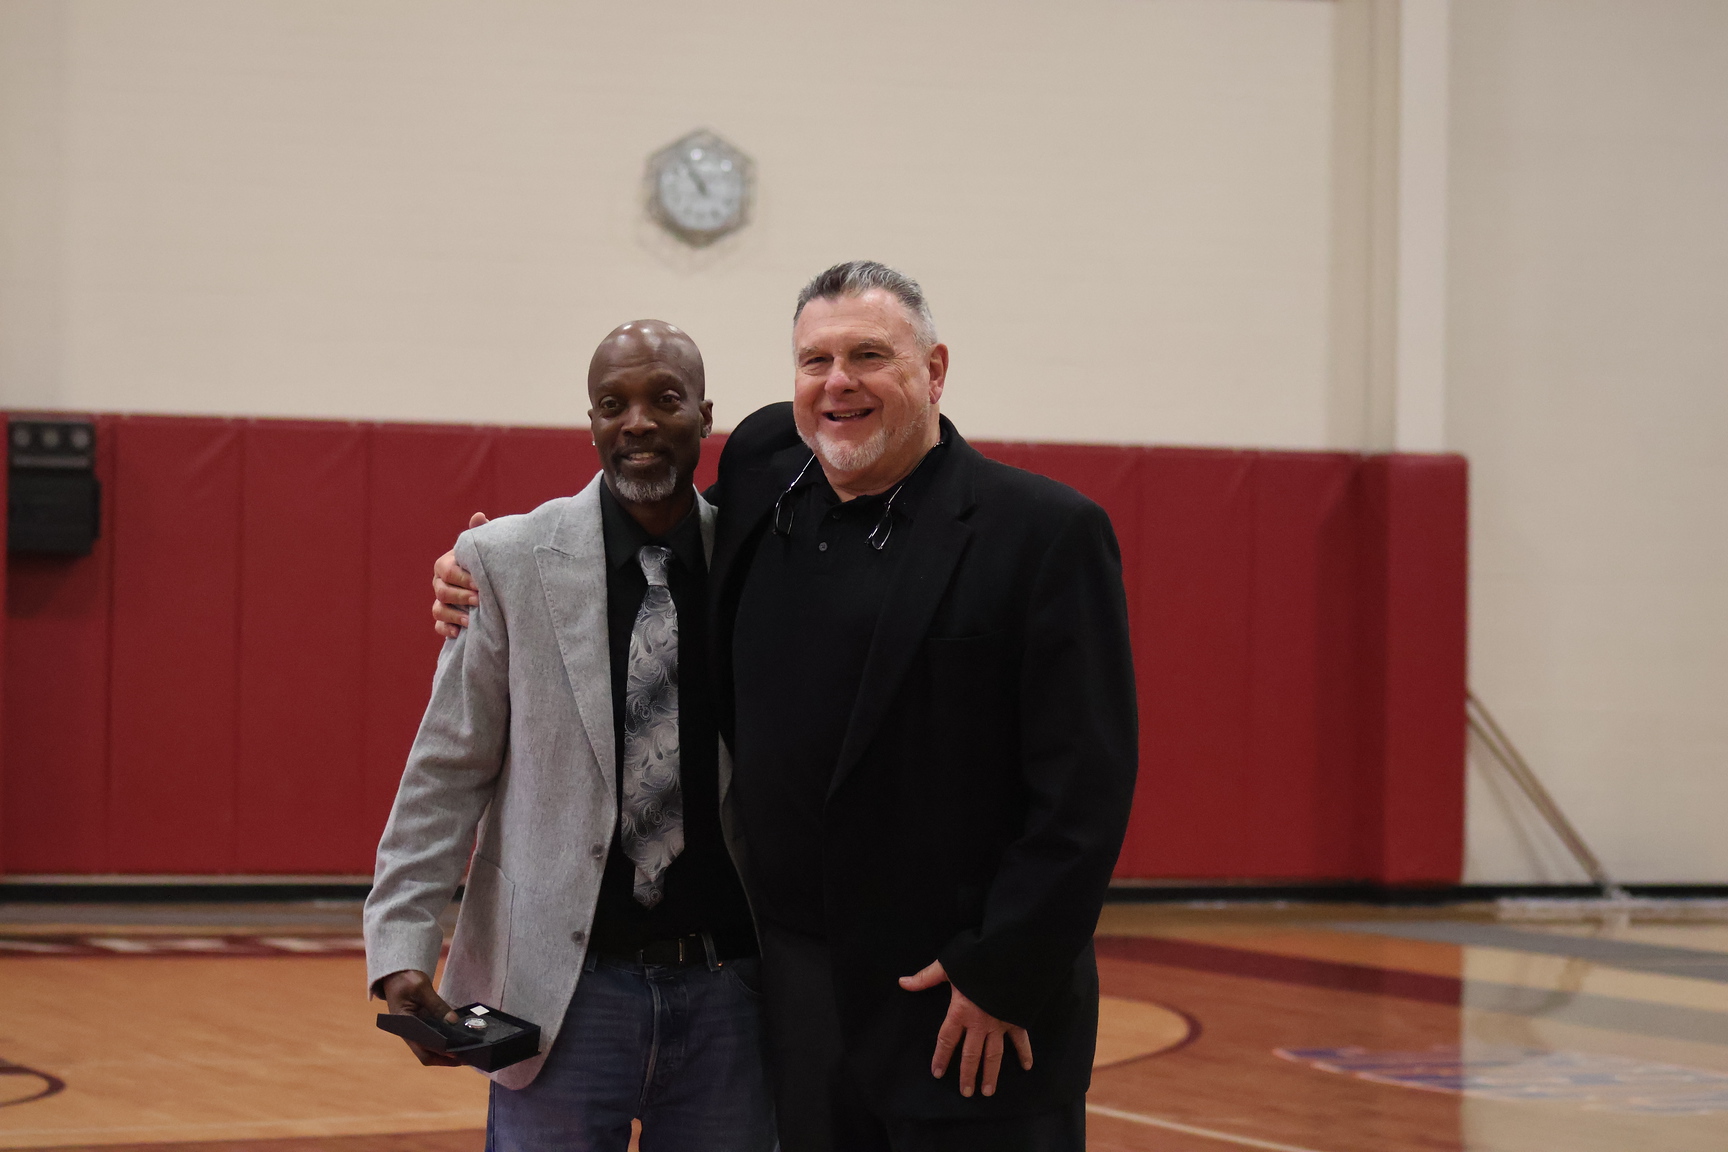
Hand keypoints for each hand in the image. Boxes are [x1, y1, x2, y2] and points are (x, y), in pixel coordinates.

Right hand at [377, 969, 462, 1065]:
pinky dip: (446, 1042)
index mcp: (403, 1026)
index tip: (457, 1053)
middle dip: (446, 1059)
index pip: (422, 1046)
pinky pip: (434, 1039)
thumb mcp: (422, 988)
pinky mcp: (422, 1027)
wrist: (397, 976)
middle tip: (467, 1057)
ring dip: (447, 1053)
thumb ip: (437, 1005)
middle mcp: (409, 1034)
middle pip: (427, 1054)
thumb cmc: (406, 980)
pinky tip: (460, 1041)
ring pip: (431, 1050)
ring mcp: (415, 1032)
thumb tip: (453, 1021)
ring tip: (466, 1052)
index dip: (440, 1051)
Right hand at [432, 513, 486, 637]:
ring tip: (472, 620)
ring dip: (454, 615)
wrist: (496, 587)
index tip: (480, 583)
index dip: (461, 577)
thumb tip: (479, 516)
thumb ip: (481, 534)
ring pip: (438, 609)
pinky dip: (447, 629)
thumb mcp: (486, 550)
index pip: (446, 570)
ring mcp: (441, 602)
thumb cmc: (488, 563)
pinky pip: (439, 626)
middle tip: (479, 600)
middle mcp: (441, 583)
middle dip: (460, 596)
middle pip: (441, 591)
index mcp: (448, 564)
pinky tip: (459, 633)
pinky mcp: (445, 620)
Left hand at [899, 960, 1031, 1097]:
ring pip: (994, 1054)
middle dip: (968, 1074)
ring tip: (987, 1091)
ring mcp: (999, 1024)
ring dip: (991, 1074)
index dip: (941, 1057)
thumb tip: (903, 982)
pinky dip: (1025, 1052)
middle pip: (971, 1055)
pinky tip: (1027, 1066)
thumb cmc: (976, 961)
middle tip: (966, 1092)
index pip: (947, 1040)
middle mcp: (980, 1024)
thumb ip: (926, 977)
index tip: (938, 1073)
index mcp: (961, 1012)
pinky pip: (1021, 1040)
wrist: (1009, 958)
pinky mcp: (1016, 1019)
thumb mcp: (948, 966)